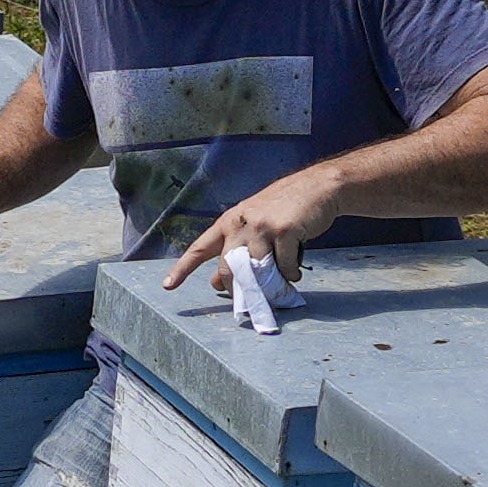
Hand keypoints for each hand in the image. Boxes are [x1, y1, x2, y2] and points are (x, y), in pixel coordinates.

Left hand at [159, 168, 342, 291]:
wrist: (318, 188)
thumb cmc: (285, 209)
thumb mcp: (254, 225)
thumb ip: (236, 250)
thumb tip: (218, 283)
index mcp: (229, 222)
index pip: (200, 248)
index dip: (183, 269)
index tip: (168, 286)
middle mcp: (241, 223)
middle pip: (228, 268)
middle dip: (237, 288)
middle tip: (250, 299)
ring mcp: (262, 226)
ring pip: (256, 270)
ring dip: (270, 283)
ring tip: (281, 283)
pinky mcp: (284, 231)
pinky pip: (284, 267)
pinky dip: (290, 275)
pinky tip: (295, 272)